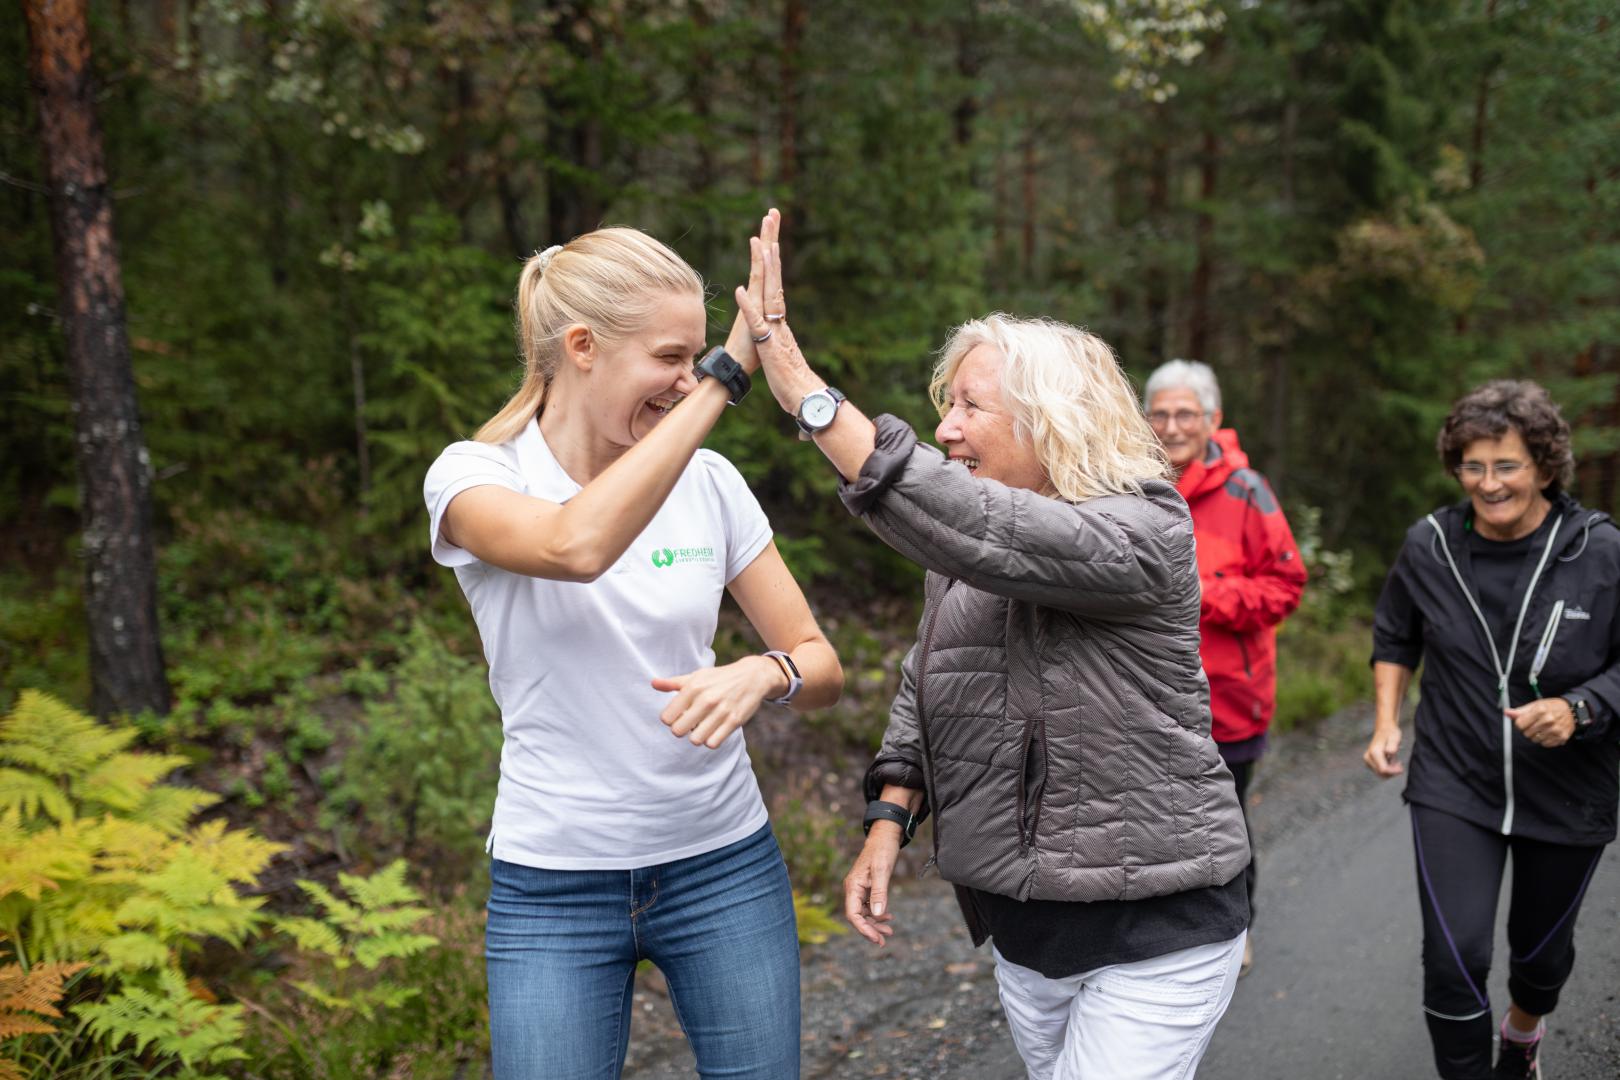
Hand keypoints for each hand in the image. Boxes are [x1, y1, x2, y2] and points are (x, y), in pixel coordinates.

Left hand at [651, 656, 781, 748]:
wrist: (752, 676)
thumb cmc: (719, 678)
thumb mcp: (697, 676)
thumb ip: (673, 683)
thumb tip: (653, 683)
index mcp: (693, 687)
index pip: (667, 717)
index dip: (670, 720)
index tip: (677, 716)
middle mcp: (706, 699)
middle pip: (678, 731)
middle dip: (681, 730)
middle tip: (688, 724)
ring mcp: (721, 711)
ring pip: (696, 740)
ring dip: (696, 737)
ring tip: (701, 728)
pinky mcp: (734, 721)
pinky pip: (713, 743)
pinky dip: (711, 741)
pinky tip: (713, 732)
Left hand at [733, 210, 824, 415]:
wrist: (804, 399)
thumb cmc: (791, 381)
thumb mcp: (778, 356)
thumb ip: (776, 345)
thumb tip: (776, 341)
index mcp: (778, 318)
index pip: (774, 281)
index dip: (770, 257)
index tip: (768, 233)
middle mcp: (778, 318)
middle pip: (774, 276)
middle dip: (772, 244)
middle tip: (771, 216)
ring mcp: (774, 330)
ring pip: (768, 293)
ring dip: (764, 268)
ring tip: (762, 242)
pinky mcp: (767, 346)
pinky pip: (756, 324)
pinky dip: (748, 307)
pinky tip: (740, 290)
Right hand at [843, 827, 900, 945]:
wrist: (884, 835)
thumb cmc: (882, 850)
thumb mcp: (882, 871)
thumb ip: (880, 892)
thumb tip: (877, 914)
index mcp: (853, 886)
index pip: (853, 914)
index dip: (863, 929)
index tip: (876, 939)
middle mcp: (853, 889)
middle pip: (857, 917)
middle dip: (870, 930)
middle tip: (883, 941)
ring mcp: (859, 889)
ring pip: (863, 913)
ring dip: (875, 923)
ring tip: (889, 932)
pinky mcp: (866, 887)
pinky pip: (868, 906)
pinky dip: (877, 913)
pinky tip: (888, 916)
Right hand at [1363, 724, 1403, 777]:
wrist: (1384, 730)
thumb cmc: (1390, 733)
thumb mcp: (1394, 737)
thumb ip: (1392, 745)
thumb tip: (1390, 752)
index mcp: (1374, 752)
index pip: (1383, 769)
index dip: (1394, 771)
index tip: (1401, 767)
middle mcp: (1368, 757)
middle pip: (1381, 773)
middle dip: (1392, 771)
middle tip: (1399, 763)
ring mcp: (1367, 760)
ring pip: (1380, 774)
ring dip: (1390, 771)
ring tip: (1395, 761)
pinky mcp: (1369, 762)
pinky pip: (1379, 771)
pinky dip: (1387, 769)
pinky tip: (1391, 762)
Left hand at [1508, 698, 1575, 748]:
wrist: (1572, 710)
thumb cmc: (1551, 707)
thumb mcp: (1535, 705)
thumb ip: (1520, 711)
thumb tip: (1507, 713)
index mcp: (1540, 710)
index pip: (1519, 724)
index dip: (1520, 723)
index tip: (1525, 721)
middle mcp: (1548, 720)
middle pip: (1526, 733)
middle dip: (1528, 729)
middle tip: (1535, 724)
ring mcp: (1556, 730)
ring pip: (1535, 740)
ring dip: (1536, 735)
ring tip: (1542, 728)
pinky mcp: (1561, 737)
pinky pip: (1545, 744)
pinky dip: (1544, 740)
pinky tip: (1548, 732)